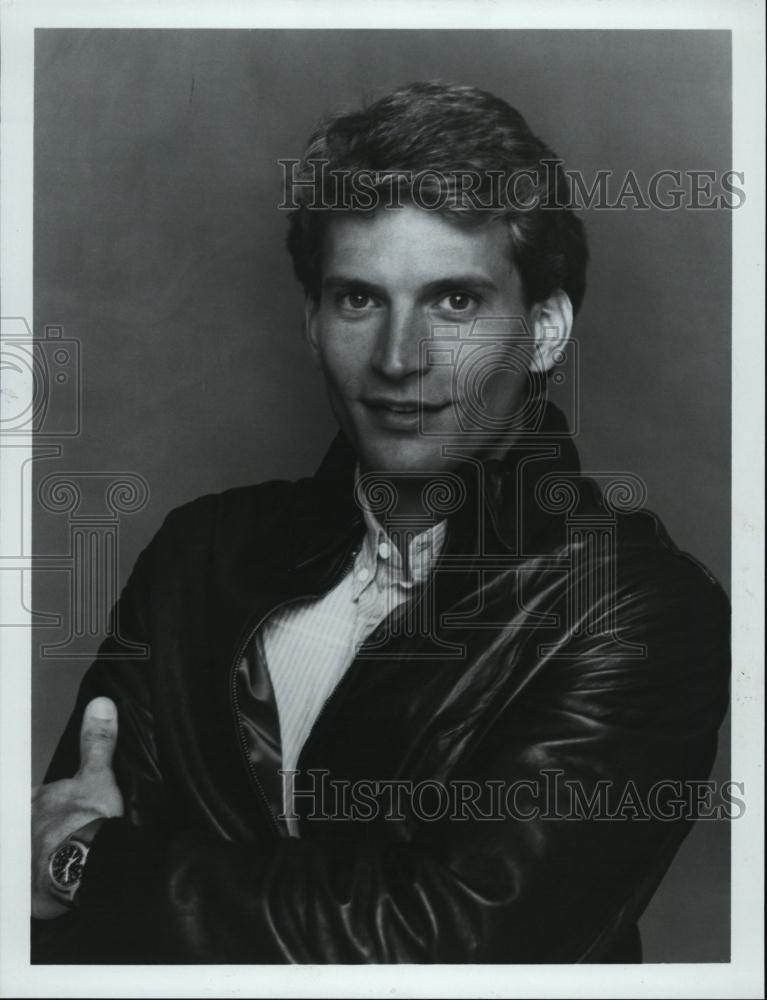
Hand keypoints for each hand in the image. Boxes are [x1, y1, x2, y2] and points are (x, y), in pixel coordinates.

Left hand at [32, 696, 123, 918]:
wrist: (88, 863)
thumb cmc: (89, 821)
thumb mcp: (98, 775)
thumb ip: (97, 742)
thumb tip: (100, 705)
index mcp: (35, 802)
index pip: (34, 801)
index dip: (46, 806)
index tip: (62, 814)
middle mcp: (21, 830)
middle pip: (28, 828)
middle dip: (43, 833)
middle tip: (67, 839)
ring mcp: (22, 859)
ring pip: (29, 855)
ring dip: (41, 858)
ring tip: (64, 866)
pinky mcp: (26, 889)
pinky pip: (31, 886)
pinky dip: (42, 887)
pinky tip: (56, 889)